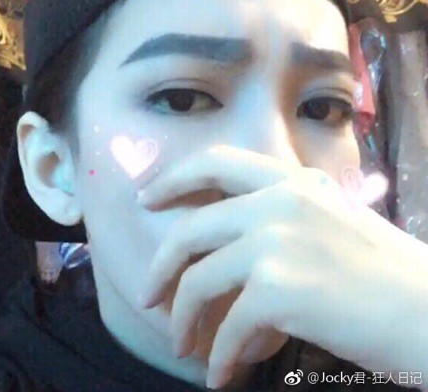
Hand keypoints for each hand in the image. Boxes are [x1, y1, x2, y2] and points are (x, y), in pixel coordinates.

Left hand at [137, 145, 427, 388]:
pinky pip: (229, 327)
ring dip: (185, 321)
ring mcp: (275, 242)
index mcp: (291, 182)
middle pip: (190, 230)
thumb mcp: (330, 228)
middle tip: (149, 297)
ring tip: (184, 348)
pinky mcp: (278, 289)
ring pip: (199, 282)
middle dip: (161, 268)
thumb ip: (278, 232)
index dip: (174, 178)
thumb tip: (235, 280)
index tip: (147, 198)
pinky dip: (220, 356)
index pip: (216, 162)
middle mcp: (278, 203)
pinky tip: (223, 375)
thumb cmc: (386, 273)